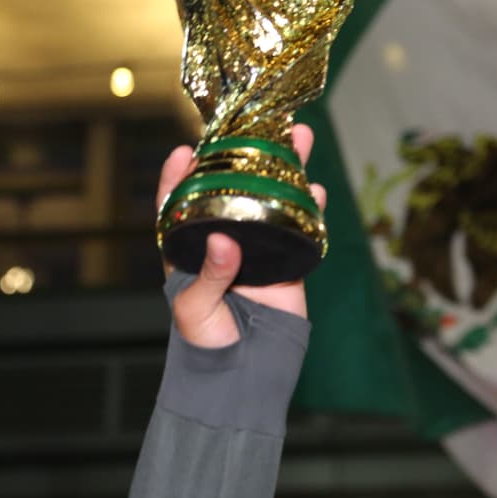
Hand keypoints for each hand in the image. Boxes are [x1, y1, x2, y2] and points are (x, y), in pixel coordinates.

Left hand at [155, 124, 326, 347]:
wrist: (245, 372)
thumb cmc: (206, 343)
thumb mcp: (194, 310)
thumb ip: (208, 275)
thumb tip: (224, 239)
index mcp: (189, 248)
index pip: (179, 204)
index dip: (179, 175)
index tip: (185, 149)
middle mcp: (223, 240)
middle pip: (233, 188)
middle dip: (245, 155)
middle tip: (257, 125)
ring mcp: (257, 248)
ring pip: (271, 198)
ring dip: (286, 168)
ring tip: (299, 137)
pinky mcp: (287, 261)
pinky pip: (300, 227)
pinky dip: (310, 206)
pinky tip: (317, 188)